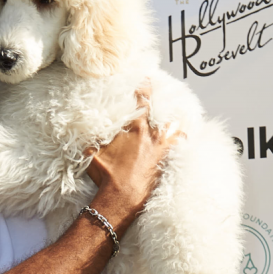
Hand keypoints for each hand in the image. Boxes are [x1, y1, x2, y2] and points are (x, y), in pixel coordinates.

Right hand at [84, 81, 181, 229]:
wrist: (121, 196)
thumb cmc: (106, 173)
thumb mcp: (92, 151)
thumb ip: (93, 136)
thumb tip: (86, 125)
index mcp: (134, 127)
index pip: (142, 99)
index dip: (145, 86)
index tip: (147, 78)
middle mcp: (151, 134)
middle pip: (160, 109)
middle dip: (162, 99)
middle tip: (166, 89)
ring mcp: (162, 147)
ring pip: (174, 126)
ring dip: (176, 118)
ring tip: (181, 111)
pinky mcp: (167, 161)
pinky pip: (180, 145)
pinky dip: (183, 137)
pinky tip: (186, 134)